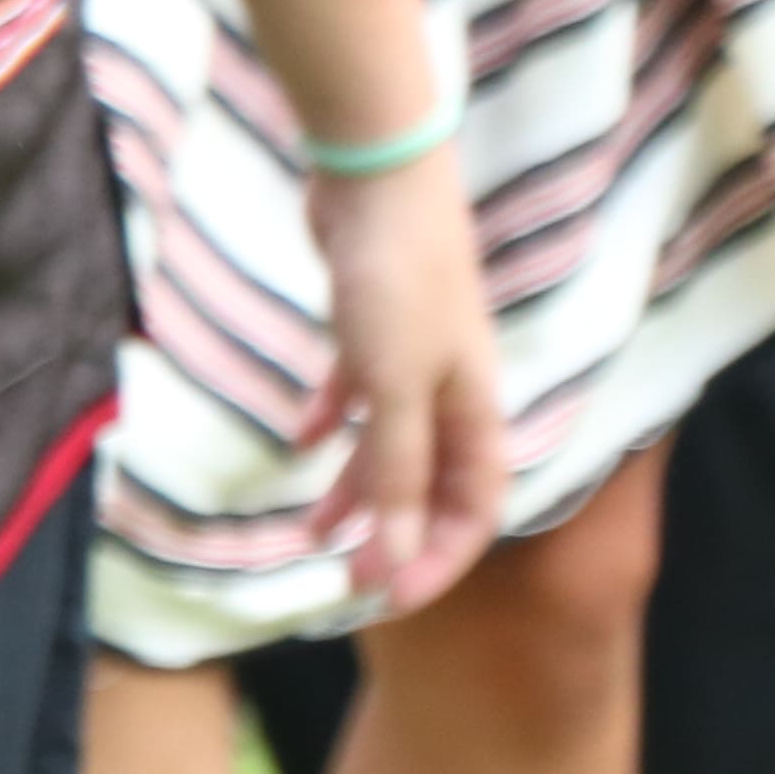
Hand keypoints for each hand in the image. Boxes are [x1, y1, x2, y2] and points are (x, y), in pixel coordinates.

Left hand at [304, 154, 505, 614]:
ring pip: (389, 443)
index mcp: (474, 410)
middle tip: (342, 582)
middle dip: (392, 535)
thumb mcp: (395, 390)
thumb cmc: (396, 281)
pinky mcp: (371, 324)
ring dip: (355, 489)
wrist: (376, 174)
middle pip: (431, 483)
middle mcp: (451, 388)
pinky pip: (357, 391)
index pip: (475, 507)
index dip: (437, 559)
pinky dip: (332, 420)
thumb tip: (395, 559)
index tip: (384, 599)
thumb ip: (398, 475)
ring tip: (310, 532)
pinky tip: (299, 443)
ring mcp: (412, 355)